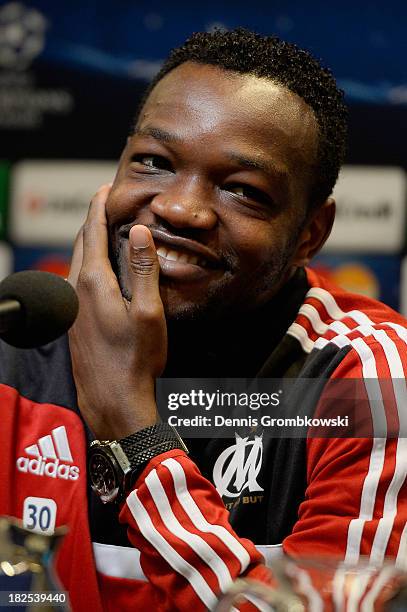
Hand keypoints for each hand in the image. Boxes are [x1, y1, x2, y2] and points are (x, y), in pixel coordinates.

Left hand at [68, 185, 166, 438]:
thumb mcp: (148, 312)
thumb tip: (138, 231)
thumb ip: (143, 269)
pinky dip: (88, 261)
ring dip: (90, 240)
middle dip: (93, 218)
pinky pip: (77, 279)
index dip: (100, 206)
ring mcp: (72, 307)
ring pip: (77, 261)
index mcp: (94, 283)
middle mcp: (76, 290)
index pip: (94, 232)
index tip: (106, 188)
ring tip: (105, 229)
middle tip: (107, 202)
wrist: (113, 399)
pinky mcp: (73, 320)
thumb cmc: (135, 359)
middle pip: (82, 243)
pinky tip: (100, 267)